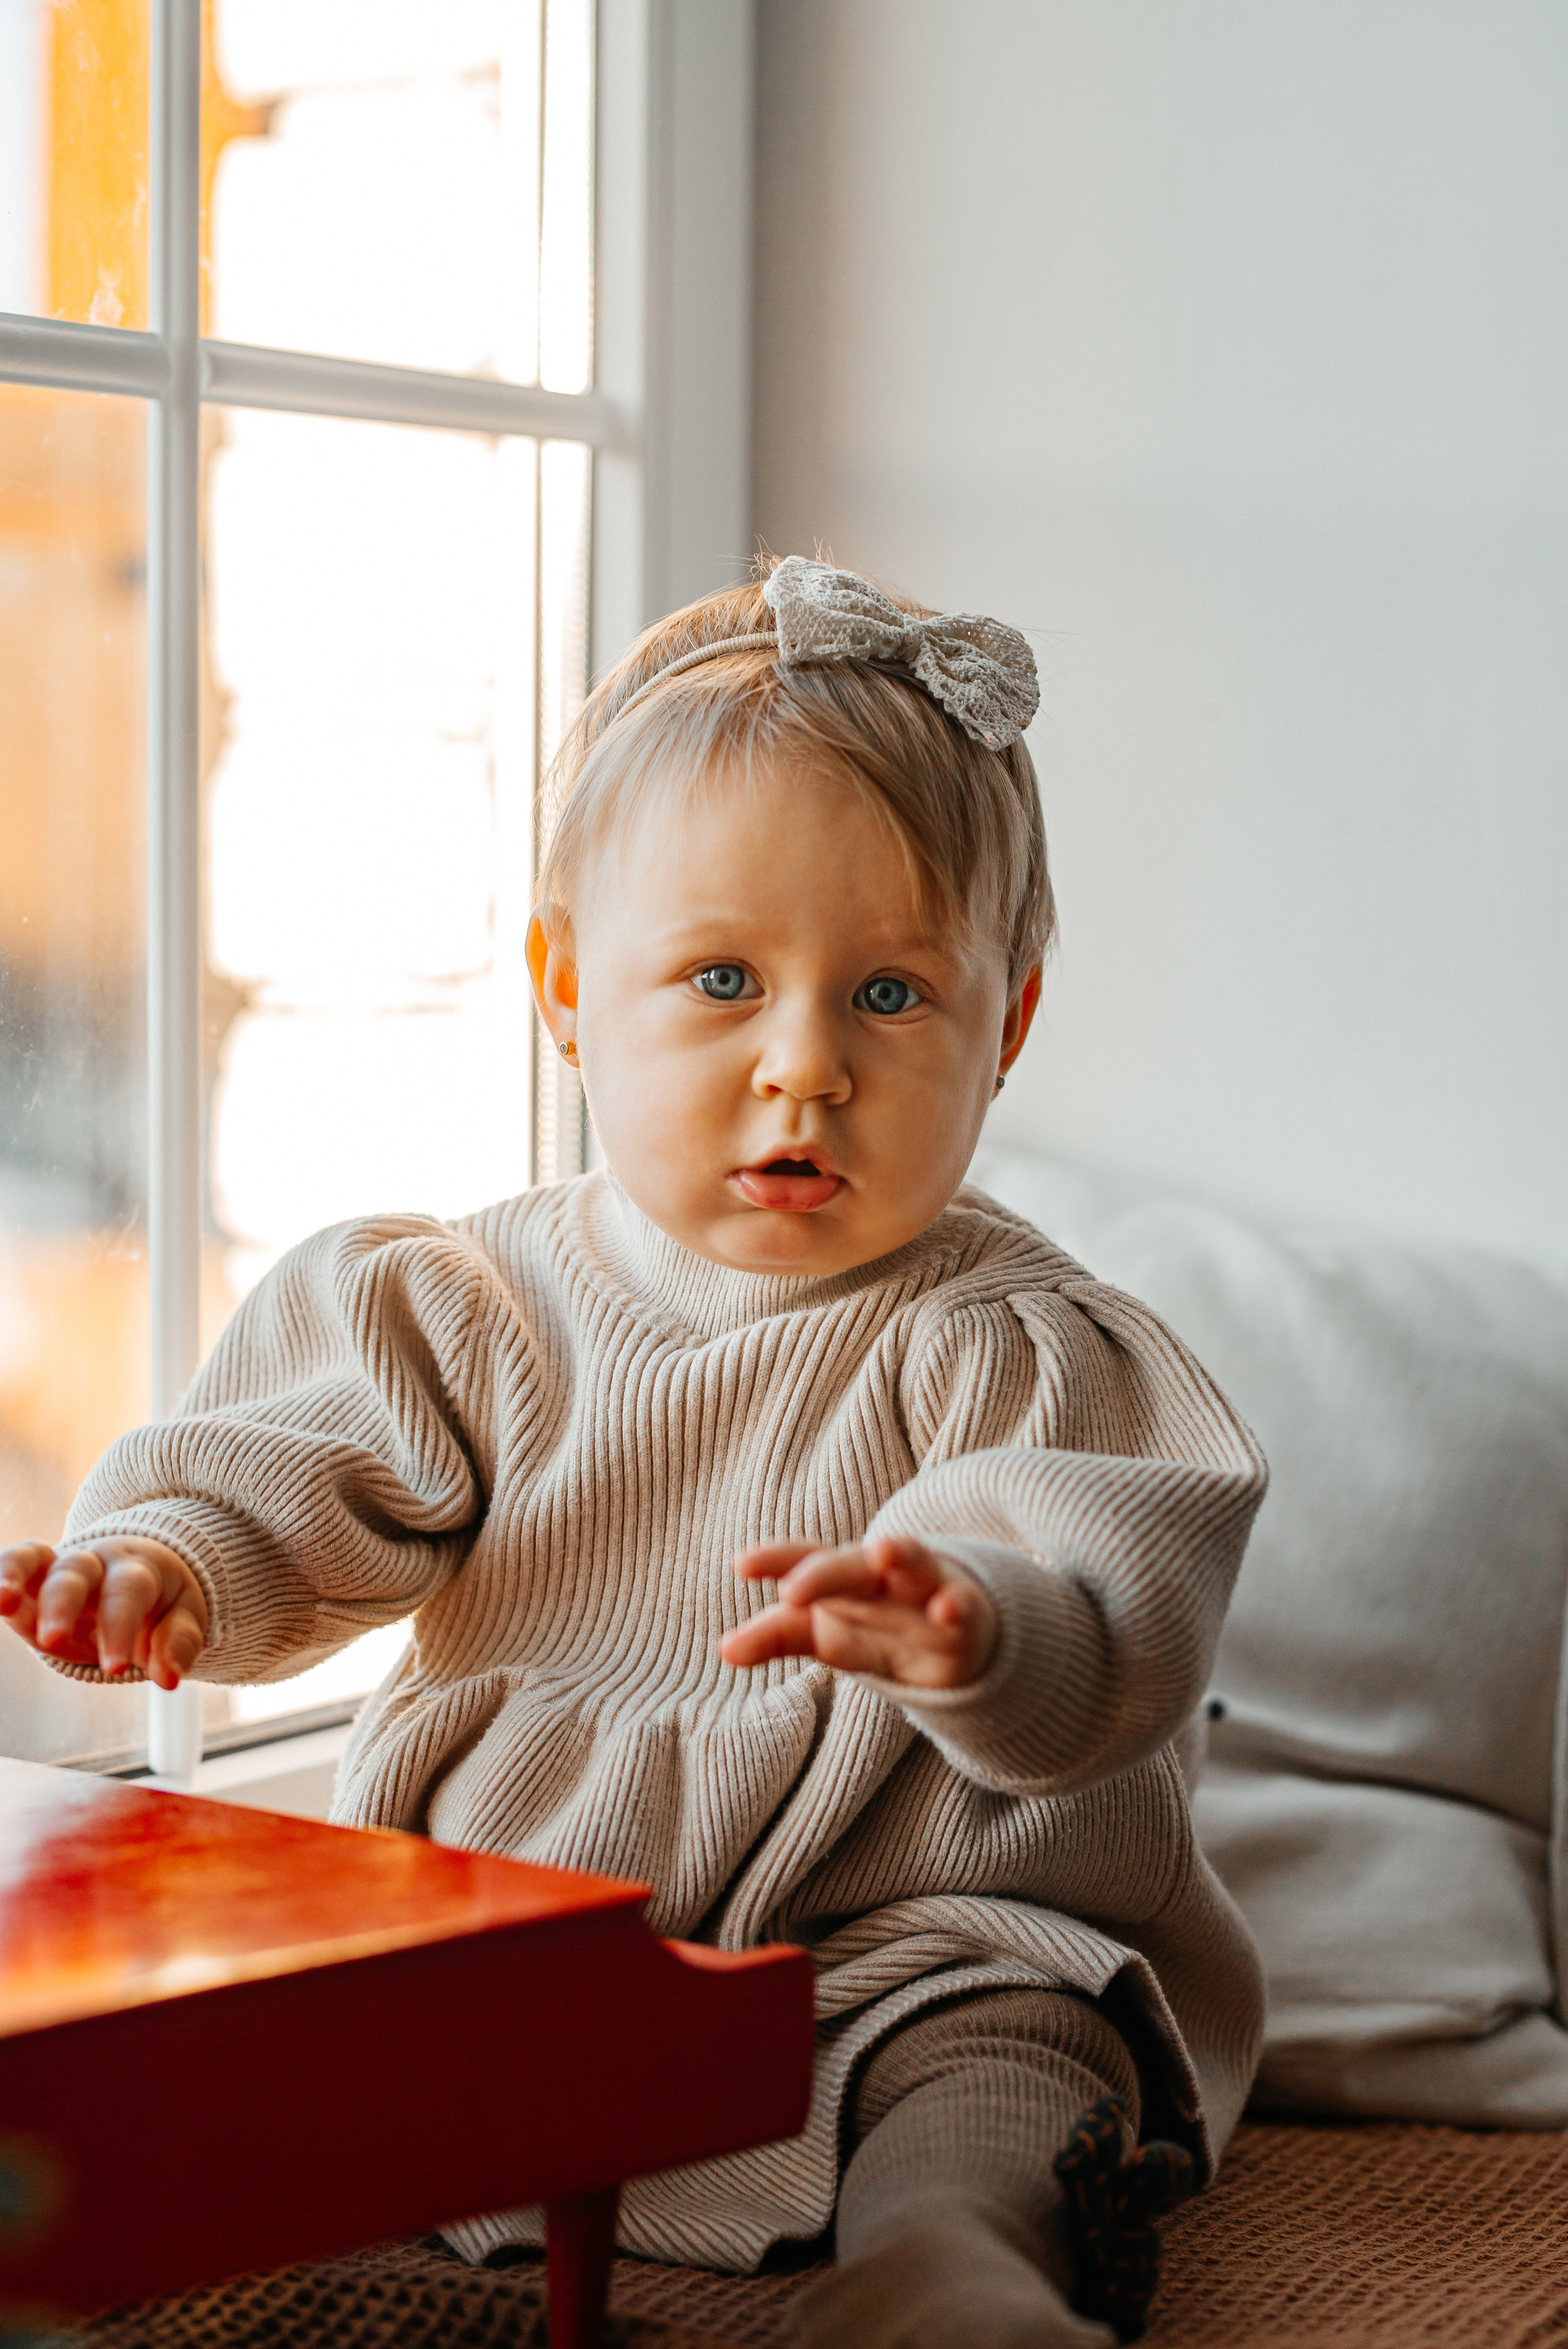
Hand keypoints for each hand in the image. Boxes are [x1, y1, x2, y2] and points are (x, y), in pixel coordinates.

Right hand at [0, 1538, 208, 1689]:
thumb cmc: (162, 1602)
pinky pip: (12, 1562)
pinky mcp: (33, 1575)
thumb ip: (176, 1645)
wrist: (142, 1569)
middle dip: (63, 1606)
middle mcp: (96, 1561)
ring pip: (36, 1558)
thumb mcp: (182, 1620)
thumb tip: (168, 1680)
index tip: (116, 1668)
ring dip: (16, 1576)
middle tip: (53, 1642)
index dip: (120, 1629)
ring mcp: (60, 1565)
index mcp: (138, 1569)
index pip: (127, 1593)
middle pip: (77, 1573)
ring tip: (1, 1603)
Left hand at [722, 1535, 996, 1689]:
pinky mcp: (963, 1615)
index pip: (805, 1559)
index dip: (776, 1560)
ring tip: (883, 1551)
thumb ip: (775, 1635)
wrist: (952, 1637)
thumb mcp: (824, 1633)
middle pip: (851, 1566)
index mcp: (841, 1575)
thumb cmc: (876, 1626)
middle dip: (824, 1574)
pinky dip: (954, 1606)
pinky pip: (960, 1608)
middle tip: (793, 1590)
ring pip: (913, 1567)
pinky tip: (946, 1609)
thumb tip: (723, 1650)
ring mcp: (925, 1589)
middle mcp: (881, 1574)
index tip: (741, 1565)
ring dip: (902, 1555)